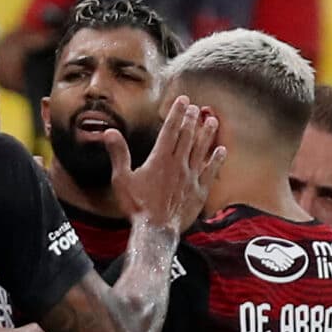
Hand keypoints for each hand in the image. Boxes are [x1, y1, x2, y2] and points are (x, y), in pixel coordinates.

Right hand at [112, 95, 222, 232]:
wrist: (156, 231)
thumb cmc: (137, 207)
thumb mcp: (121, 179)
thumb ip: (118, 153)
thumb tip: (110, 132)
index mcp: (160, 159)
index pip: (171, 129)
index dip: (178, 113)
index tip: (183, 100)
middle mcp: (179, 164)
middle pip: (188, 136)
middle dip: (192, 119)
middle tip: (196, 108)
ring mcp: (191, 178)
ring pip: (202, 150)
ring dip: (207, 134)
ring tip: (212, 121)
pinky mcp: (199, 191)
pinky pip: (211, 172)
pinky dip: (217, 160)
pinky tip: (221, 150)